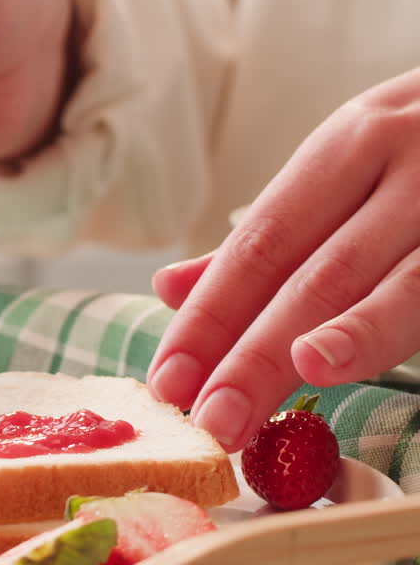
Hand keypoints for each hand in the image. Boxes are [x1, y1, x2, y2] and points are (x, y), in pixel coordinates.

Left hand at [148, 67, 419, 451]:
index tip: (168, 379)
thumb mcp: (352, 164)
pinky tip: (374, 362)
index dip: (211, 316)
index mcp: (351, 144)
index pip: (261, 244)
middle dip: (259, 352)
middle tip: (214, 420)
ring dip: (353, 340)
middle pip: (320, 272)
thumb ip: (272, 237)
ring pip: (407, 284)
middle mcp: (414, 162)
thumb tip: (171, 290)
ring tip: (303, 378)